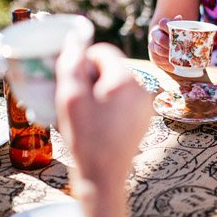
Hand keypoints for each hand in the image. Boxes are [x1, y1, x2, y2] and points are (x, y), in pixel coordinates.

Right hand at [55, 41, 153, 216]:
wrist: (103, 178)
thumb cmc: (85, 138)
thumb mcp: (70, 97)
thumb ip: (71, 63)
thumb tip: (74, 38)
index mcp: (126, 80)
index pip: (102, 52)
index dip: (82, 62)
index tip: (71, 82)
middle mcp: (142, 89)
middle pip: (111, 68)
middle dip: (90, 78)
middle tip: (75, 100)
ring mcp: (145, 106)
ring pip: (116, 84)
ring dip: (98, 91)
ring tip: (84, 114)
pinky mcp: (143, 120)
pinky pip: (123, 100)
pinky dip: (108, 105)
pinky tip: (96, 123)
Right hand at [147, 15, 180, 72]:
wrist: (169, 42)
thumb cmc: (179, 35)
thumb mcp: (182, 29)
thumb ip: (182, 24)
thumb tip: (179, 17)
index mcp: (162, 25)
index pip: (163, 23)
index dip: (169, 28)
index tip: (177, 34)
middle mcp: (156, 34)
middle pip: (160, 39)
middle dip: (169, 45)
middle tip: (179, 50)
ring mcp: (153, 45)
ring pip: (157, 50)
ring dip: (167, 56)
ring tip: (177, 60)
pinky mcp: (153, 56)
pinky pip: (157, 60)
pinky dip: (165, 64)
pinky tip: (173, 67)